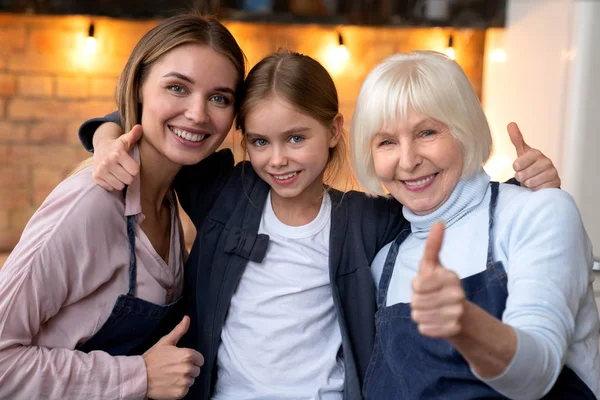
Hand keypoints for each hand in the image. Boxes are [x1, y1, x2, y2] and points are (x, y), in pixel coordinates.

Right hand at [92, 124, 141, 190]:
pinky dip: (112, 184)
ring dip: (121, 181)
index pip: (135, 171)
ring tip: (119, 172)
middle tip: (125, 169)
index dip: (135, 169)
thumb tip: (140, 127)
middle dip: (129, 176)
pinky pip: (111, 188)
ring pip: (120, 186)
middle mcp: (107, 162)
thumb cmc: (118, 146)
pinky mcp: (95, 177)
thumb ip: (134, 135)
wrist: (100, 148)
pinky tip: (111, 175)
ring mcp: (100, 170)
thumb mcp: (126, 140)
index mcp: (117, 153)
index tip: (131, 164)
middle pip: (129, 180)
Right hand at [143, 316, 203, 399]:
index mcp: (187, 355)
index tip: (181, 360)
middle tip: (174, 368)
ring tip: (171, 376)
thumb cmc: (152, 358)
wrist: (139, 377)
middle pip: (196, 370)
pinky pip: (186, 390)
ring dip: (184, 379)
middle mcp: (188, 369)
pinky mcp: (180, 393)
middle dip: (188, 369)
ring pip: (191, 380)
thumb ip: (179, 330)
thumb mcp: (166, 342)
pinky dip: (179, 388)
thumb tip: (187, 318)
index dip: (192, 359)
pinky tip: (170, 384)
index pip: (200, 359)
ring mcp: (184, 382)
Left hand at [411, 222, 465, 337]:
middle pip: (416, 302)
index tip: (426, 284)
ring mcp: (457, 313)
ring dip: (420, 314)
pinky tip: (435, 322)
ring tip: (432, 310)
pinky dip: (425, 327)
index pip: (418, 284)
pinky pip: (424, 329)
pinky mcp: (453, 330)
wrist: (459, 315)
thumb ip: (433, 245)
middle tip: (428, 299)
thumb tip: (439, 222)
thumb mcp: (433, 265)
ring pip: (418, 316)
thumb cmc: (439, 285)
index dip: (417, 286)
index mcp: (451, 277)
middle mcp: (457, 294)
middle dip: (417, 301)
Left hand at [508, 122, 560, 189]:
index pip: (518, 163)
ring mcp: (552, 172)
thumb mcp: (522, 153)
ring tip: (531, 180)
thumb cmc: (530, 165)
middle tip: (524, 175)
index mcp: (536, 153)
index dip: (516, 167)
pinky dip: (535, 189)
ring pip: (530, 182)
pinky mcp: (555, 183)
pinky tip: (538, 185)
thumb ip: (516, 139)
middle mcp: (546, 162)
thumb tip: (510, 123)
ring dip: (528, 184)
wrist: (541, 179)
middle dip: (521, 177)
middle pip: (523, 174)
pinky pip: (538, 189)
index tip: (517, 167)